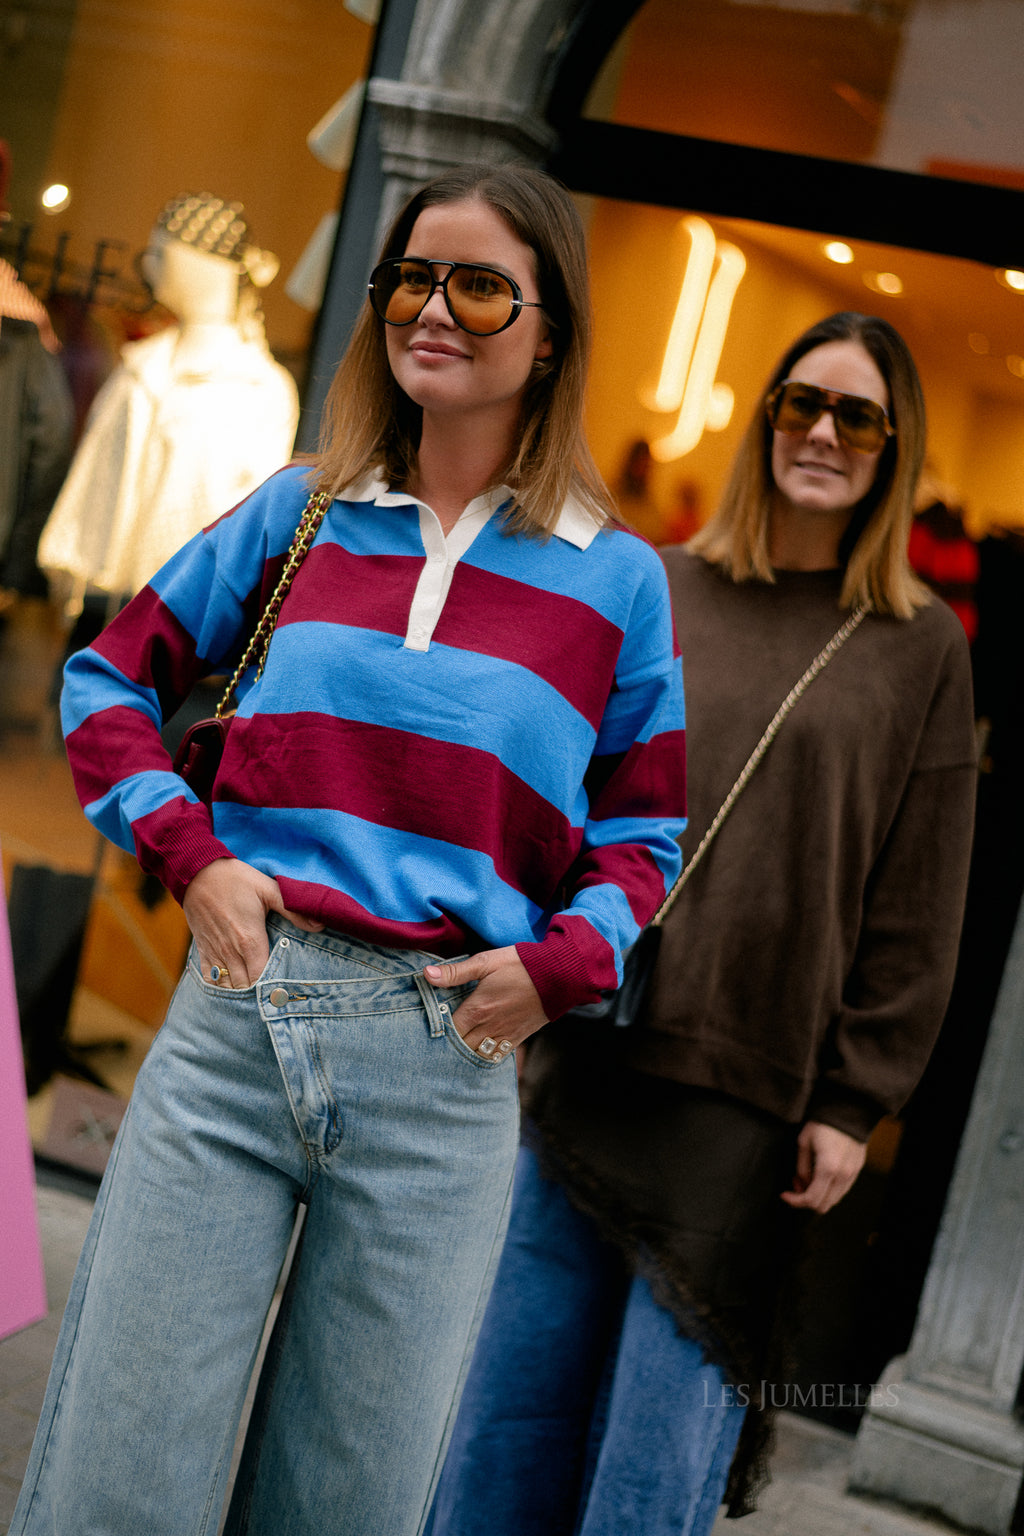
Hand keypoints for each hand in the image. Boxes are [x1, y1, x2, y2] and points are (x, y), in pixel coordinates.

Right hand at [182, 858, 322, 987]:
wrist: (197, 873)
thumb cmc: (236, 880)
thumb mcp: (269, 889)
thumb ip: (294, 910)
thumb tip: (321, 924)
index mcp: (250, 940)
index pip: (262, 978)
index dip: (273, 989)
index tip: (285, 993)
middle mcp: (231, 951)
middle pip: (245, 988)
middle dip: (259, 995)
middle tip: (273, 998)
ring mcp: (215, 952)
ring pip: (227, 987)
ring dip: (240, 993)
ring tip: (255, 997)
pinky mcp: (202, 950)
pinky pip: (209, 979)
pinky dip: (220, 987)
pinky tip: (231, 987)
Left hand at [424, 947, 547, 1061]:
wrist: (559, 975)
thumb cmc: (520, 965)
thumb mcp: (486, 961)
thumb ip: (455, 972)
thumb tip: (426, 974)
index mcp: (477, 1009)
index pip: (448, 1029)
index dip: (438, 1030)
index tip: (431, 1026)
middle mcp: (489, 1027)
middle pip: (460, 1046)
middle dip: (449, 1045)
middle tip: (440, 1040)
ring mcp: (504, 1034)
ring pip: (477, 1055)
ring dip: (466, 1053)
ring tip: (457, 1047)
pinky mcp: (518, 1037)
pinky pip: (497, 1056)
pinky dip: (485, 1056)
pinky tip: (480, 1050)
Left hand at [780, 1121, 866, 1214]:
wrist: (847, 1111)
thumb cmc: (823, 1123)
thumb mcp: (804, 1143)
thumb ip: (802, 1168)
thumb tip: (802, 1184)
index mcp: (828, 1168)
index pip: (812, 1199)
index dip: (795, 1201)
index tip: (785, 1195)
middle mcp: (843, 1175)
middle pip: (824, 1205)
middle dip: (806, 1200)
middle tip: (795, 1185)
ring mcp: (852, 1174)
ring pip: (834, 1200)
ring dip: (818, 1196)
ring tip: (807, 1178)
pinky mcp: (857, 1170)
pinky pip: (842, 1190)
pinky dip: (829, 1190)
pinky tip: (821, 1176)